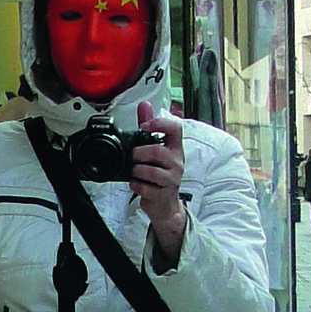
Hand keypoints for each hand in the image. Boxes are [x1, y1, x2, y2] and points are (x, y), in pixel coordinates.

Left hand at [131, 101, 186, 262]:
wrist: (165, 206)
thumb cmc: (161, 177)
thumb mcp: (157, 152)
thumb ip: (150, 128)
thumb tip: (145, 105)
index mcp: (175, 149)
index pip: (175, 129)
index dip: (160, 123)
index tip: (145, 126)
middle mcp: (176, 163)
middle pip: (157, 151)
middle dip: (139, 154)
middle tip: (134, 158)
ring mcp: (172, 179)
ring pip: (149, 170)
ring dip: (136, 171)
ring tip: (135, 173)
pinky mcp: (163, 194)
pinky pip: (144, 187)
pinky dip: (135, 185)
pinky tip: (136, 184)